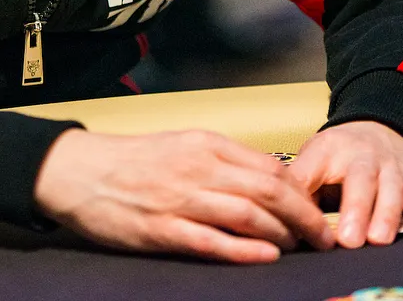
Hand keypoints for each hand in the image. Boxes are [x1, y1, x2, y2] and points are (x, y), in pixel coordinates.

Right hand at [33, 129, 333, 262]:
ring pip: (247, 215)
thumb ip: (222, 161)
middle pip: (269, 190)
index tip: (316, 210)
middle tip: (324, 236)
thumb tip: (266, 181)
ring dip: (282, 234)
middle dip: (305, 216)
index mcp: (206, 145)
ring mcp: (180, 200)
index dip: (301, 191)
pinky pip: (212, 241)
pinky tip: (266, 256)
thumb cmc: (131, 161)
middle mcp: (198, 169)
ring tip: (300, 248)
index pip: (270, 166)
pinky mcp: (162, 230)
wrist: (78, 171)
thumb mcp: (182, 146)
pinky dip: (244, 250)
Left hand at [291, 120, 402, 247]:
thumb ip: (298, 185)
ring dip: (388, 216)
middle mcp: (365, 158)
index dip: (310, 196)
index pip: (316, 172)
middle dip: (356, 211)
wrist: (380, 128)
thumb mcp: (312, 158)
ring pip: (393, 192)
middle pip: (361, 182)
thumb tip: (280, 217)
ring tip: (381, 239)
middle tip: (349, 239)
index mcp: (331, 150)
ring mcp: (394, 171)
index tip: (307, 224)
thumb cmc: (339, 154)